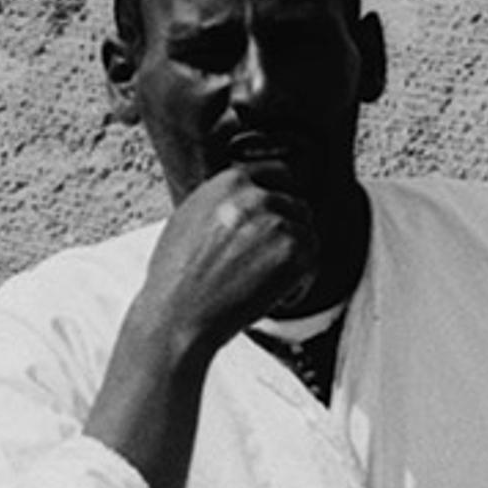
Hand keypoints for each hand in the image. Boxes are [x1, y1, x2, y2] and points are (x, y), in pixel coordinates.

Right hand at [133, 163, 317, 355]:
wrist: (176, 315)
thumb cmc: (175, 277)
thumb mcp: (190, 218)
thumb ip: (224, 202)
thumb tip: (250, 200)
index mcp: (229, 183)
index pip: (277, 173)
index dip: (283, 195)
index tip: (282, 213)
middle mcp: (256, 196)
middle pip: (296, 206)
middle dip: (287, 233)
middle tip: (265, 263)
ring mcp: (277, 222)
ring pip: (307, 235)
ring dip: (292, 260)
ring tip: (259, 283)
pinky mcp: (293, 252)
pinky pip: (313, 263)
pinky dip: (297, 284)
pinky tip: (268, 295)